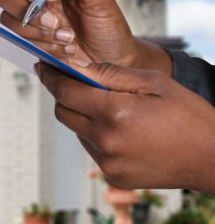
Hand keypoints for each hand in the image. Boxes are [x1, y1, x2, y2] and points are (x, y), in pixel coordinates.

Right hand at [0, 0, 169, 71]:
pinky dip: (44, 47)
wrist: (110, 58)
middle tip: (53, 22)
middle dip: (25, 10)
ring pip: (9, 21)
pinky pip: (22, 42)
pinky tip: (64, 48)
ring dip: (38, 33)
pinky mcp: (32, 42)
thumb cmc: (107, 25)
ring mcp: (32, 22)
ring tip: (67, 37)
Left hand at [35, 61, 214, 192]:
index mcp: (115, 113)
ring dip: (81, 114)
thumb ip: (110, 73)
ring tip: (107, 106)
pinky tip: (116, 126)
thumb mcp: (152, 81)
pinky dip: (94, 133)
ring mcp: (108, 161)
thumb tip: (79, 67)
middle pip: (63, 112)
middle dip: (64, 94)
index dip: (51, 77)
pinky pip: (91, 147)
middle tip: (74, 82)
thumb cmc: (187, 115)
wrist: (210, 156)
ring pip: (76, 130)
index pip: (66, 91)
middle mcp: (106, 140)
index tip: (43, 68)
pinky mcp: (113, 175)